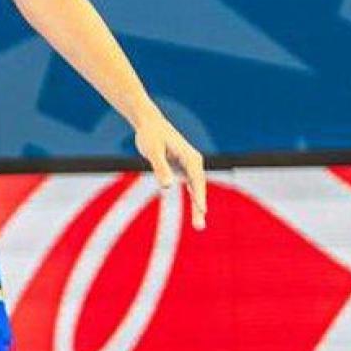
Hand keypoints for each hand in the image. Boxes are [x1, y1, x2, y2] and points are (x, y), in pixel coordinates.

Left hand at [135, 115, 206, 229]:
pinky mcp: (183, 168)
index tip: (202, 210)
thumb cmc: (150, 135)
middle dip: (199, 207)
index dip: (199, 195)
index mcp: (190, 157)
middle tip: (199, 227)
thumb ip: (160, 168)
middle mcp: (194, 162)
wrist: (149, 123)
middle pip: (199, 187)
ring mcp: (190, 165)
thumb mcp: (153, 151)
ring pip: (196, 189)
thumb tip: (168, 186)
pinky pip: (191, 186)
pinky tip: (197, 211)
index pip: (196, 180)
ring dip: (198, 206)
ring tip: (199, 226)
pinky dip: (194, 197)